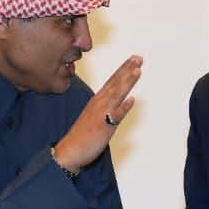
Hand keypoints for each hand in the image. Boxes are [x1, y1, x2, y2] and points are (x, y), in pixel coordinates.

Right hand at [52, 55, 142, 170]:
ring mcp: (102, 114)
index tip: (133, 59)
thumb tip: (123, 101)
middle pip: (115, 83)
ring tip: (137, 70)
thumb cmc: (83, 135)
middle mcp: (100, 103)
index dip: (123, 69)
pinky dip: (123, 108)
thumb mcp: (96, 116)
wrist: (70, 150)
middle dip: (127, 69)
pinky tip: (132, 100)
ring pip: (116, 95)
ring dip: (127, 82)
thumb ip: (108, 107)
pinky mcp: (103, 126)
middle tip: (138, 58)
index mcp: (98, 100)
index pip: (112, 81)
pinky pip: (115, 116)